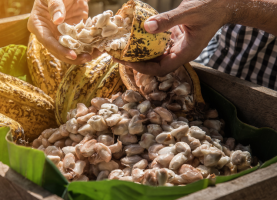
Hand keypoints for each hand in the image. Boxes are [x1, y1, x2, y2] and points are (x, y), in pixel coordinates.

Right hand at [28, 0, 100, 64]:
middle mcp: (48, 34)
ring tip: (95, 54)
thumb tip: (58, 20)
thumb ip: (54, 6)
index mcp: (38, 25)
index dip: (60, 50)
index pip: (48, 42)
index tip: (72, 55)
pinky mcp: (72, 34)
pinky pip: (79, 43)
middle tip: (87, 58)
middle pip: (58, 51)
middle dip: (73, 57)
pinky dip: (88, 47)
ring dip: (82, 54)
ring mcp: (60, 35)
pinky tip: (97, 48)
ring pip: (69, 50)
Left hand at [114, 0, 229, 75]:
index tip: (127, 62)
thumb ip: (168, 20)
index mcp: (186, 53)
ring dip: (140, 53)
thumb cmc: (210, 7)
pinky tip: (135, 37)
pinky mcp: (176, 38)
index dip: (143, 68)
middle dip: (137, 62)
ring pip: (156, 56)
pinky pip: (158, 45)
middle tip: (118, 55)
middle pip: (155, 65)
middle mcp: (181, 53)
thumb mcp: (189, 11)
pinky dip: (147, 43)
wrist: (224, 2)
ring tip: (123, 48)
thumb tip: (146, 27)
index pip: (161, 69)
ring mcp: (178, 46)